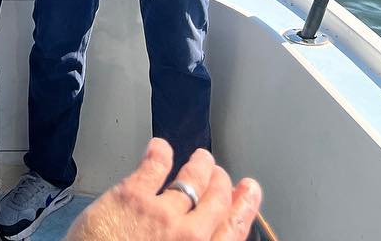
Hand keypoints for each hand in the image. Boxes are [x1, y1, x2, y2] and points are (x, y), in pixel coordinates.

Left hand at [64, 140, 261, 240]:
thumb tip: (200, 233)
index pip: (234, 228)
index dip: (244, 205)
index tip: (248, 191)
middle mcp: (190, 236)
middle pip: (216, 199)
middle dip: (220, 182)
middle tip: (219, 173)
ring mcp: (162, 214)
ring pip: (190, 179)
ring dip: (199, 165)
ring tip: (200, 159)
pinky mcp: (132, 195)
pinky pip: (155, 165)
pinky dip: (161, 153)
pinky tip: (160, 148)